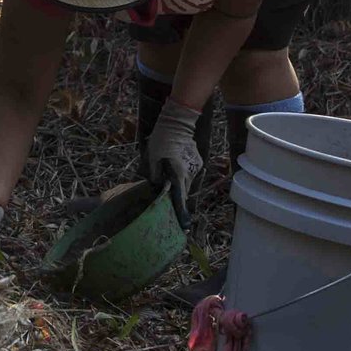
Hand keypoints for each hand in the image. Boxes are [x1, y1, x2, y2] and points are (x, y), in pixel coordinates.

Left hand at [146, 99, 204, 223]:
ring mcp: (195, 167)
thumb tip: (159, 188)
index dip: (181, 214)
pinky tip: (176, 164)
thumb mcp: (152, 159)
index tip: (184, 227)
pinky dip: (183, 174)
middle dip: (177, 197)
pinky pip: (189, 173)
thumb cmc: (161, 140)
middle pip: (183, 192)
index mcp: (177, 174)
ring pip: (187, 183)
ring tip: (170, 174)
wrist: (177, 122)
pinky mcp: (198, 162)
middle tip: (168, 199)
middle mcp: (189, 173)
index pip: (180, 199)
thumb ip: (155, 176)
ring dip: (179, 183)